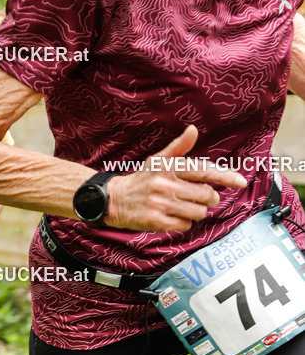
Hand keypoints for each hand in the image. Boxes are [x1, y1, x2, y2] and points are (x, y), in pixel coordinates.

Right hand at [105, 126, 246, 231]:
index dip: (225, 176)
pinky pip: (185, 224)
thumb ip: (178, 147)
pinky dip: (183, 222)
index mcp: (169, 167)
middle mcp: (165, 184)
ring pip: (198, 212)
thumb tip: (193, 129)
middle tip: (201, 198)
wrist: (114, 199)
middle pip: (206, 195)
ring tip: (182, 206)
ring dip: (196, 211)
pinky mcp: (156, 221)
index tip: (241, 182)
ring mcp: (161, 204)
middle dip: (209, 198)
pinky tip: (172, 216)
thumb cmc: (142, 179)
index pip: (203, 170)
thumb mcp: (157, 160)